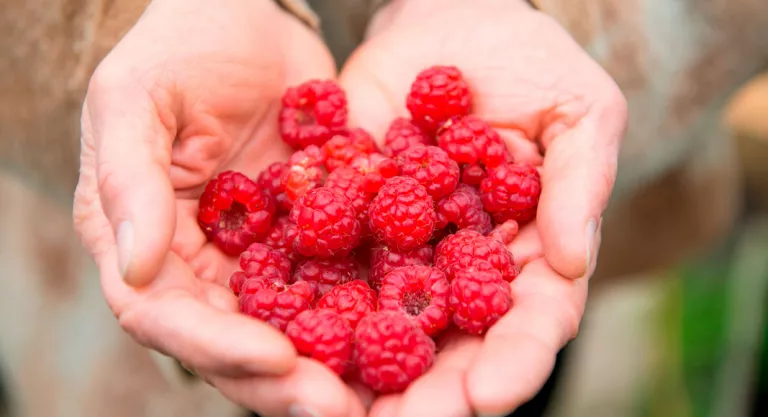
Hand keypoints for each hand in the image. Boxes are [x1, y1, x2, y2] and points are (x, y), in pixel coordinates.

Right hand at [73, 0, 364, 414]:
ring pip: (295, 328)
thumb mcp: (135, 99)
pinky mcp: (315, 238)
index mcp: (145, 243)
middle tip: (341, 408)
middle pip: (236, 343)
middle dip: (286, 380)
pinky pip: (342, 281)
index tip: (276, 357)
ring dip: (335, 366)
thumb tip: (137, 271)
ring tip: (387, 391)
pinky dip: (374, 310)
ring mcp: (262, 257)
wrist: (246, 18)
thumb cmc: (176, 48)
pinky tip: (416, 332)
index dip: (217, 345)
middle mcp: (204, 266)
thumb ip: (128, 182)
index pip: (167, 316)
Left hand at [339, 0, 626, 414]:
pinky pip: (328, 270)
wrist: (447, 25)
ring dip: (365, 374)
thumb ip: (580, 181)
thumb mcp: (578, 109)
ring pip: (387, 328)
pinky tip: (285, 342)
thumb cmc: (529, 61)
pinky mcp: (349, 225)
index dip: (516, 361)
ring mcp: (404, 253)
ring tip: (337, 409)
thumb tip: (571, 261)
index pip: (533, 322)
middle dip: (435, 392)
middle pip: (456, 346)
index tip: (489, 393)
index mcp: (529, 253)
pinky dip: (307, 308)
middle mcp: (464, 268)